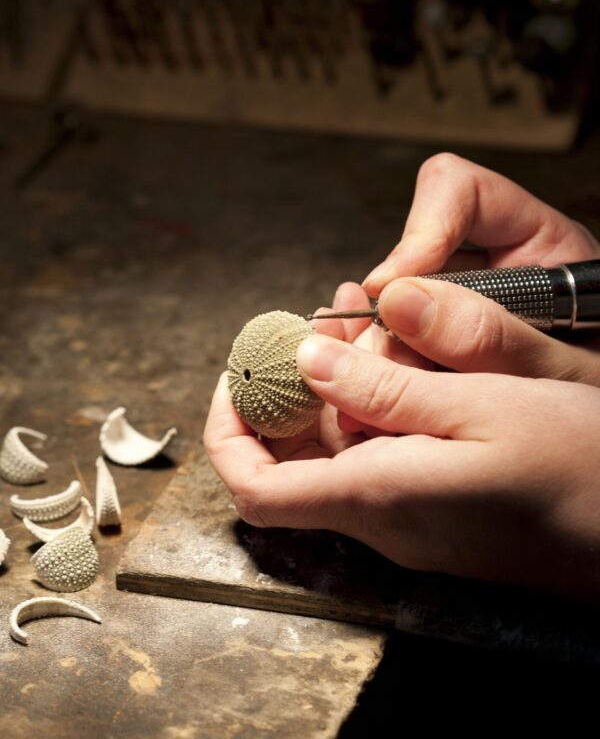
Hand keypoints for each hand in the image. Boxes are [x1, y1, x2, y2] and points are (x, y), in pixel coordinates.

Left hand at [204, 337, 599, 598]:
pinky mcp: (435, 510)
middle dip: (289, 391)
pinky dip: (373, 408)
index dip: (228, 435)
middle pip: (293, 463)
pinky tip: (399, 363)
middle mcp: (382, 518)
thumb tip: (307, 363)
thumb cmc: (576, 470)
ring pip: (338, 453)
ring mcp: (408, 519)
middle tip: (313, 325)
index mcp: (378, 494)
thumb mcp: (481, 406)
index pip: (255, 488)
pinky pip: (379, 458)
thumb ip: (386, 389)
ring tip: (357, 324)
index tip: (240, 378)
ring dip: (335, 390)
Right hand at [355, 153, 599, 384]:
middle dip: (391, 319)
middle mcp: (491, 272)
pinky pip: (388, 350)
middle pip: (410, 260)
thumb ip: (493, 337)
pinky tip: (393, 407)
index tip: (388, 290)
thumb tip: (399, 299)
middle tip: (390, 370)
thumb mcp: (564, 373)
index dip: (420, 232)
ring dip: (383, 357)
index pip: (462, 193)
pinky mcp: (432, 352)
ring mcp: (456, 313)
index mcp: (539, 246)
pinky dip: (383, 379)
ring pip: (388, 312)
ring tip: (396, 401)